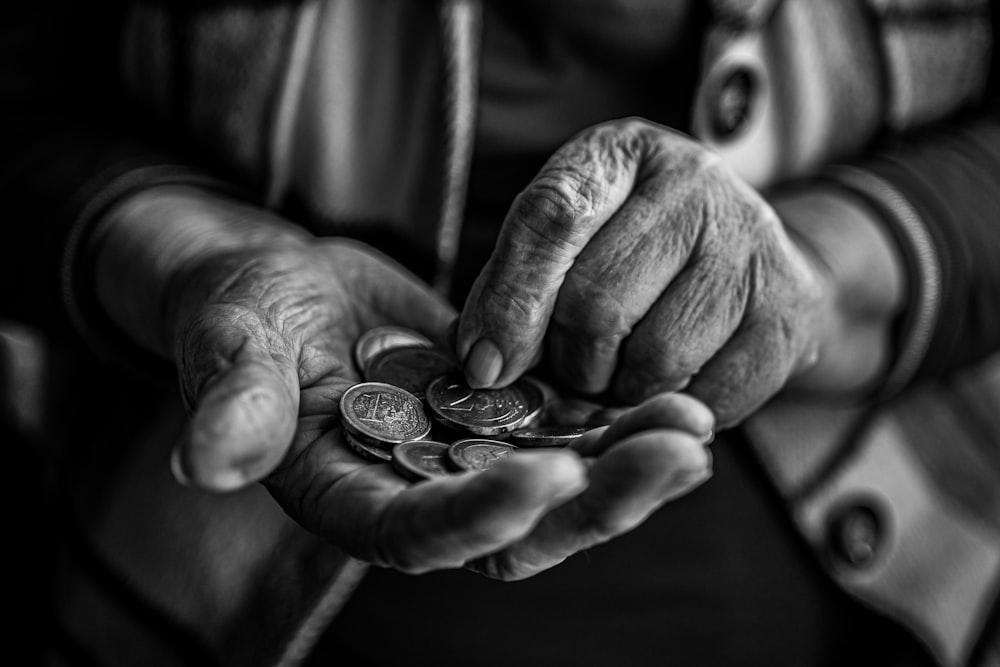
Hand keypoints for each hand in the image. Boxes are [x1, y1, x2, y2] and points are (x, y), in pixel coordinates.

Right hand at [97, 186, 713, 579]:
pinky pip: (571, 437)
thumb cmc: (244, 312)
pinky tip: (683, 405)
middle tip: (676, 452)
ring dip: (629, 466)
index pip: (418, 535)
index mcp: (349, 498)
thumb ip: (230, 398)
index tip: (547, 476)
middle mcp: (419, 496)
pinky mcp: (503, 423)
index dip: (481, 517)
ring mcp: (468, 462)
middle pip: (516, 531)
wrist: (292, 289)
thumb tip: (206, 460)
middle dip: (599, 500)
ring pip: (561, 490)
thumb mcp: (230, 340)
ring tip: (695, 425)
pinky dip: (621, 428)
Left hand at [456, 118, 832, 426]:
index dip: (511, 302)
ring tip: (622, 371)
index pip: (553, 218)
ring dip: (621, 390)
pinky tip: (670, 383)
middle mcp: (694, 180)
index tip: (485, 366)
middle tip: (574, 366)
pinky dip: (674, 409)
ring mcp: (753, 241)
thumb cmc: (631, 250)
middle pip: (598, 304)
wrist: (745, 254)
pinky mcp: (791, 308)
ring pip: (655, 358)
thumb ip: (516, 287)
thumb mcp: (567, 241)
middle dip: (570, 360)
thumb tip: (484, 365)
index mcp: (619, 154)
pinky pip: (711, 396)